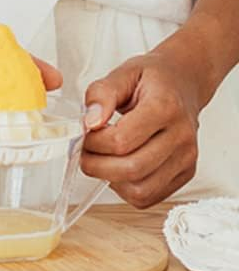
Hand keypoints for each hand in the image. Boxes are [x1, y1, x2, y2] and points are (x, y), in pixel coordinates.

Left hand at [81, 51, 203, 207]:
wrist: (183, 85)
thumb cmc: (153, 79)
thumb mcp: (122, 73)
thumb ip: (101, 94)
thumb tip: (89, 122)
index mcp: (165, 107)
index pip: (122, 140)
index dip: (94, 141)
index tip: (84, 132)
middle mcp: (181, 137)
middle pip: (132, 169)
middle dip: (97, 165)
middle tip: (85, 151)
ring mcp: (186, 159)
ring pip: (141, 190)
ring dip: (111, 180)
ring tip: (102, 159)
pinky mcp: (185, 174)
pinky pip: (150, 196)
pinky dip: (127, 188)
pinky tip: (119, 167)